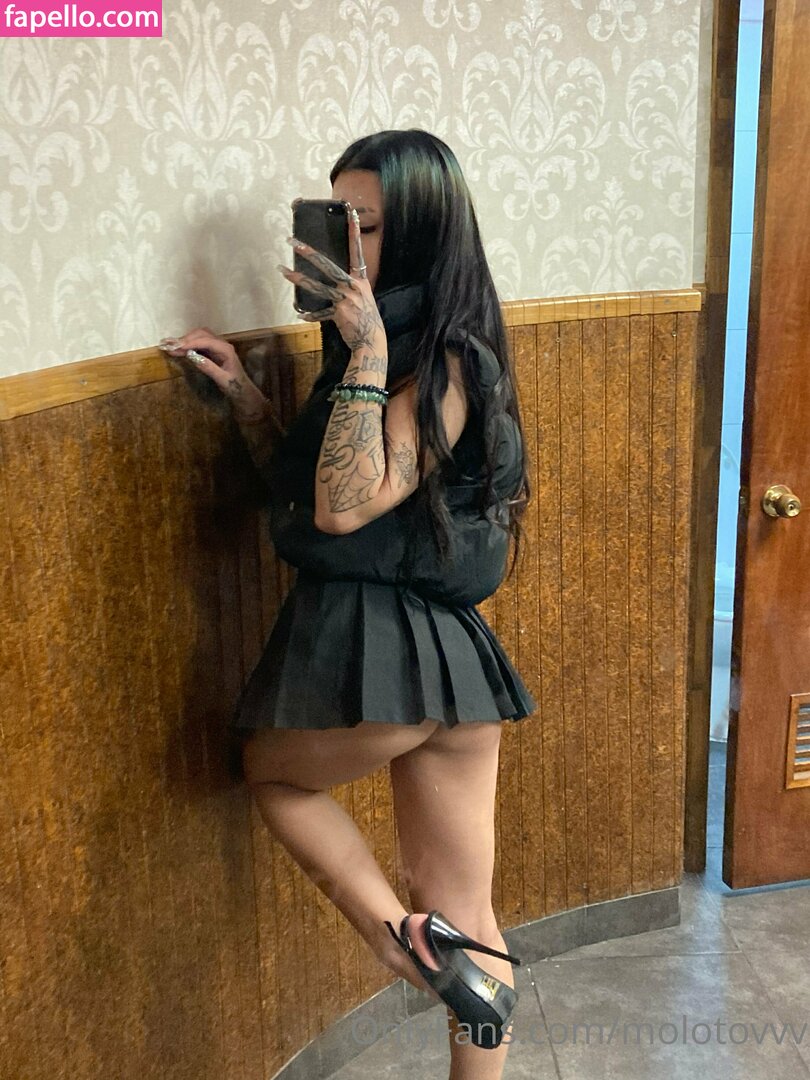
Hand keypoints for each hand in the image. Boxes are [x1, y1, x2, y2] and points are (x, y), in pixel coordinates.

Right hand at [158, 327, 254, 401]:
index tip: (176, 347)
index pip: (206, 341)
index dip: (190, 343)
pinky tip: (178, 349)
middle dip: (185, 339)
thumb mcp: (222, 380)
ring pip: (199, 336)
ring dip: (185, 340)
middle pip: (201, 335)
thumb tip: (192, 356)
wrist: (242, 391)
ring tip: (170, 346)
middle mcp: (222, 344)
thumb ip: (209, 368)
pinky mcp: (212, 350)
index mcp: (226, 350)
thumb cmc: (235, 386)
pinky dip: (188, 344)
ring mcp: (217, 346)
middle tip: (169, 346)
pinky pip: (199, 343)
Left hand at [277, 207, 384, 351]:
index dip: (354, 233)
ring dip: (298, 279)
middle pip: (327, 265)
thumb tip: (337, 281)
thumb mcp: (364, 297)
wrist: (372, 340)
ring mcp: (345, 299)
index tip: (352, 214)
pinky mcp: (338, 313)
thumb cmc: (368, 320)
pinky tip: (300, 315)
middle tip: (292, 241)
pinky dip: (310, 315)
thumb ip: (351, 287)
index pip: (356, 251)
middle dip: (309, 252)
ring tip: (283, 271)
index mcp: (360, 280)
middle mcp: (352, 286)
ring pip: (317, 286)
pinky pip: (320, 313)